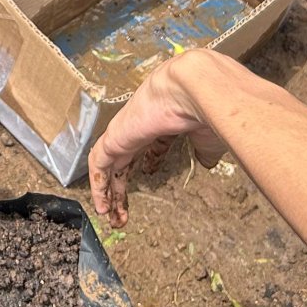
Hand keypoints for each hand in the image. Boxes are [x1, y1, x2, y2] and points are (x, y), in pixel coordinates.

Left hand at [88, 54, 228, 226]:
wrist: (194, 89)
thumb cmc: (206, 110)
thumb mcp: (208, 139)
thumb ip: (204, 152)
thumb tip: (207, 162)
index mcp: (165, 123)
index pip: (151, 143)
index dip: (150, 160)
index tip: (150, 174)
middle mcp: (142, 126)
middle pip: (127, 159)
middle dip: (125, 186)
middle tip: (124, 211)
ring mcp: (126, 132)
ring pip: (110, 165)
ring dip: (110, 193)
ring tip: (110, 217)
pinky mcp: (114, 138)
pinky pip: (98, 164)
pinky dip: (99, 186)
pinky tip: (102, 205)